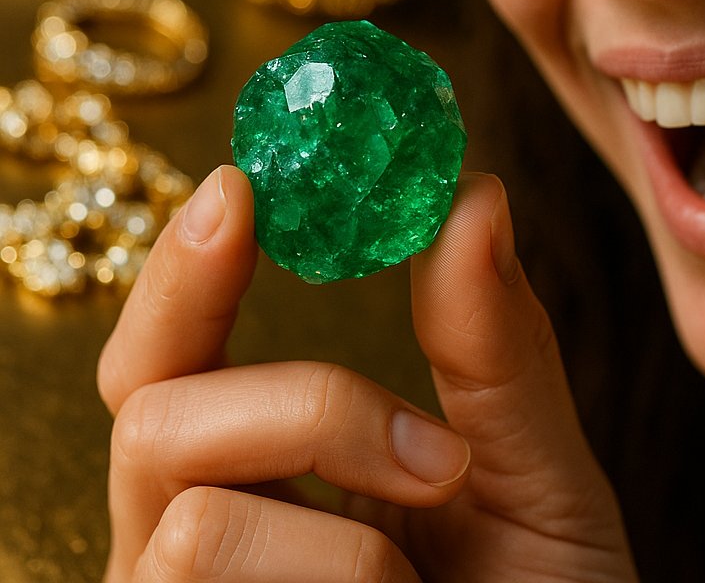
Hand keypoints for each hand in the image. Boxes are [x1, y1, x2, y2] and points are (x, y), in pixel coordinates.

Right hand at [98, 165, 637, 580]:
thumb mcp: (535, 480)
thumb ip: (494, 345)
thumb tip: (470, 192)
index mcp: (272, 478)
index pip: (181, 358)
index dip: (188, 268)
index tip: (241, 182)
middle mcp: (200, 542)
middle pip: (147, 405)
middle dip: (296, 393)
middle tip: (427, 439)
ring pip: (180, 496)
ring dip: (339, 504)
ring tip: (432, 559)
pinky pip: (203, 575)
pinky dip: (337, 575)